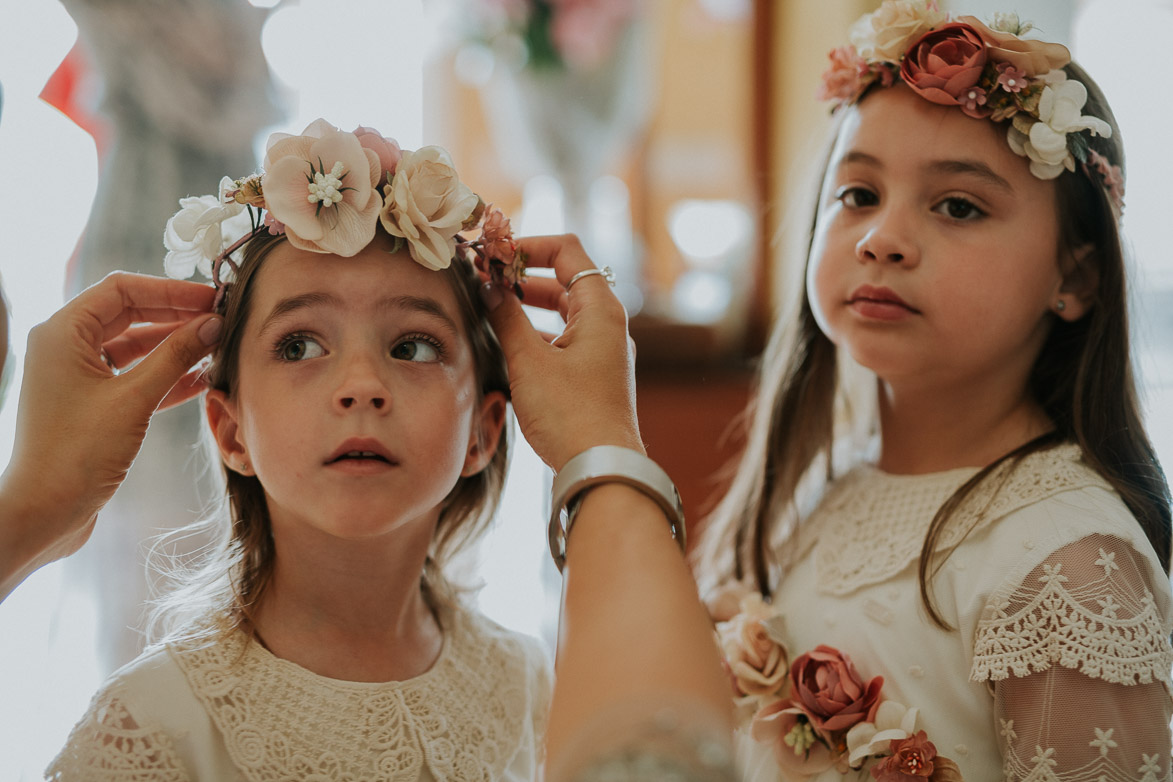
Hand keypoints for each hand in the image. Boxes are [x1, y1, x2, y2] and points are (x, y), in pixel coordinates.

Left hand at [0, 272, 220, 599]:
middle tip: (220, 319)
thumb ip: (175, 357)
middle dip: (176, 316)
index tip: (211, 297)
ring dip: (174, 347)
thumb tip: (212, 323)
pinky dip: (166, 375)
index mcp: (63, 333)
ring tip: (216, 347)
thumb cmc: (76, 453)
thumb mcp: (134, 399)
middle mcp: (66, 348)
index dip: (170, 290)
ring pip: (135, 347)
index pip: (122, 290)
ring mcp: (79, 377)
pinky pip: (134, 377)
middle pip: (130, 314)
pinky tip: (201, 379)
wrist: (46, 510)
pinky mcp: (93, 404)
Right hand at [484, 235, 642, 471]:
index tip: (496, 255)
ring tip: (493, 306)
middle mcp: (608, 325)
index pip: (568, 251)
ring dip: (530, 304)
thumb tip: (490, 287)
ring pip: (565, 311)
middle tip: (486, 279)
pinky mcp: (595, 375)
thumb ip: (507, 319)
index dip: (530, 245)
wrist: (601, 467)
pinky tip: (511, 342)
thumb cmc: (570, 414)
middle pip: (566, 279)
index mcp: (601, 310)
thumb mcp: (530, 361)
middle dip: (524, 275)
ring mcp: (604, 350)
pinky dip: (539, 331)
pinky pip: (566, 338)